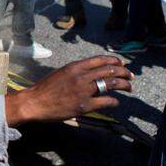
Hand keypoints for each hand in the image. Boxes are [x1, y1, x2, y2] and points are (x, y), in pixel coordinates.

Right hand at [4, 55, 132, 124]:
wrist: (34, 102)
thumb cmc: (45, 88)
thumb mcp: (61, 73)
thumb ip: (77, 71)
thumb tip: (91, 72)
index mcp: (75, 66)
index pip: (101, 60)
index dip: (115, 61)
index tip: (121, 64)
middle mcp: (81, 76)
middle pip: (110, 70)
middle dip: (124, 72)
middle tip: (130, 76)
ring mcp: (83, 91)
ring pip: (111, 83)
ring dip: (123, 85)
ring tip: (129, 87)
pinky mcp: (84, 105)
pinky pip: (105, 101)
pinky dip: (114, 102)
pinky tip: (116, 102)